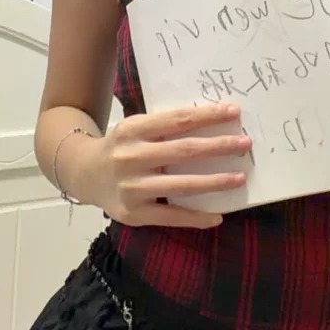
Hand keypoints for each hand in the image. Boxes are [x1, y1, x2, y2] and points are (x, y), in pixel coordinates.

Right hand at [89, 103, 249, 227]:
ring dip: (215, 182)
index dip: (208, 116)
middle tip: (246, 144)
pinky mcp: (133, 213)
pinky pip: (171, 216)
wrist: (84, 174)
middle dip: (219, 147)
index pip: (178, 120)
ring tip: (239, 179)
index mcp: (133, 130)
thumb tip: (212, 122)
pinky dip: (196, 217)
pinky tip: (218, 216)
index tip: (234, 112)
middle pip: (184, 151)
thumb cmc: (121, 147)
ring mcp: (131, 187)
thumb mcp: (135, 129)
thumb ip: (164, 127)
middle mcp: (131, 157)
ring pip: (182, 185)